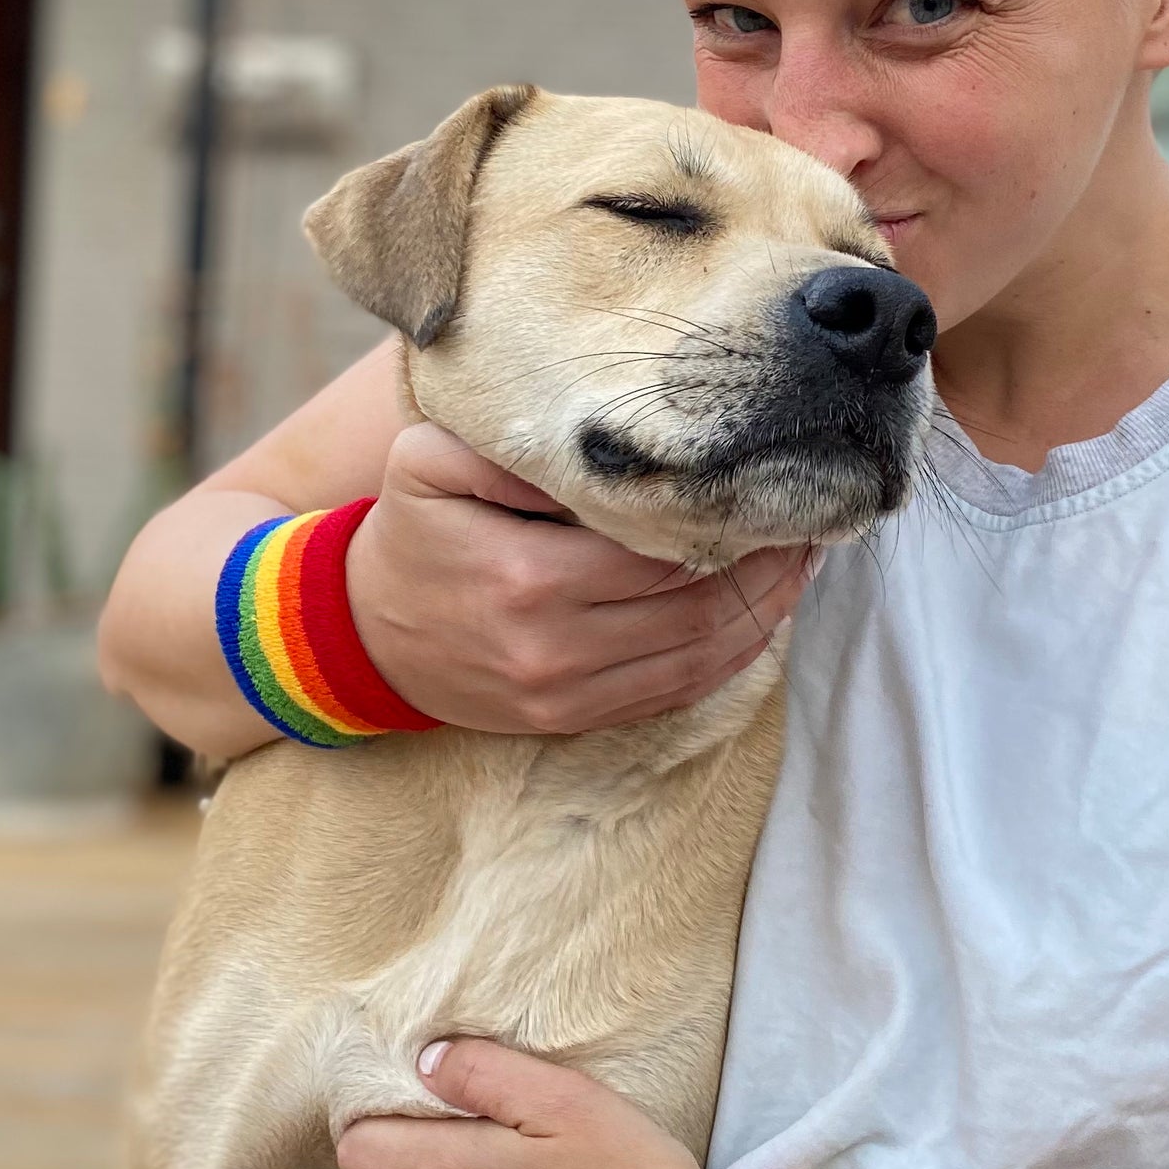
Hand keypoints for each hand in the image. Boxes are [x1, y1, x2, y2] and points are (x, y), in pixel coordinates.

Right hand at [345, 423, 809, 733]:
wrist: (360, 634)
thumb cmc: (409, 534)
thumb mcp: (426, 463)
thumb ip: (504, 447)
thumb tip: (599, 449)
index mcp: (525, 575)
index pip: (659, 553)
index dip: (727, 526)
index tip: (770, 489)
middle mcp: (553, 647)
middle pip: (693, 609)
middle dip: (763, 567)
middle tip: (808, 518)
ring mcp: (564, 694)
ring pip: (696, 660)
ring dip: (762, 615)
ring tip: (802, 563)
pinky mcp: (569, 721)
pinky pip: (671, 694)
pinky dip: (727, 658)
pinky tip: (759, 615)